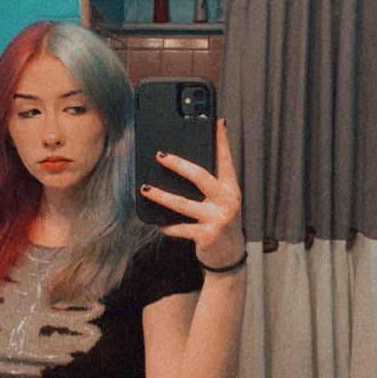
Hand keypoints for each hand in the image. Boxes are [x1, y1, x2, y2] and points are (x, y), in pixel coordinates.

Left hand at [140, 119, 244, 267]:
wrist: (228, 256)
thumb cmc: (220, 222)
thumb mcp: (221, 202)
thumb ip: (210, 185)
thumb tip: (182, 164)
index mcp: (231, 188)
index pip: (225, 160)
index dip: (221, 141)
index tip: (216, 121)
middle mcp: (228, 201)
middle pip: (200, 177)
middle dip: (178, 164)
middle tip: (159, 156)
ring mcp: (218, 219)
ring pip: (183, 203)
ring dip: (161, 196)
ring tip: (145, 188)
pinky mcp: (207, 235)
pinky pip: (181, 228)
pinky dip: (167, 226)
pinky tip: (156, 223)